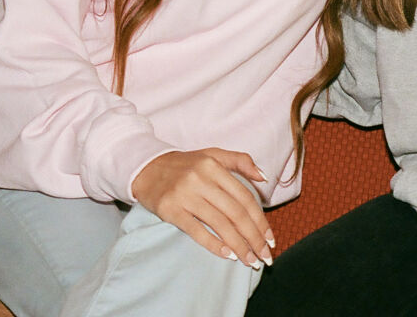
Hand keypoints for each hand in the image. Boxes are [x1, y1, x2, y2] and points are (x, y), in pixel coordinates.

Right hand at [131, 148, 273, 267]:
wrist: (146, 168)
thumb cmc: (185, 164)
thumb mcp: (213, 154)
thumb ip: (240, 161)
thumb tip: (263, 177)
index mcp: (215, 166)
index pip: (244, 197)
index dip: (260, 220)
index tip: (270, 239)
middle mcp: (201, 179)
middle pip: (235, 213)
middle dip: (253, 238)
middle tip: (264, 256)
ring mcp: (185, 195)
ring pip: (220, 224)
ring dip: (238, 246)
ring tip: (250, 261)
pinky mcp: (170, 210)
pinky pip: (196, 230)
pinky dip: (214, 244)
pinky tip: (228, 255)